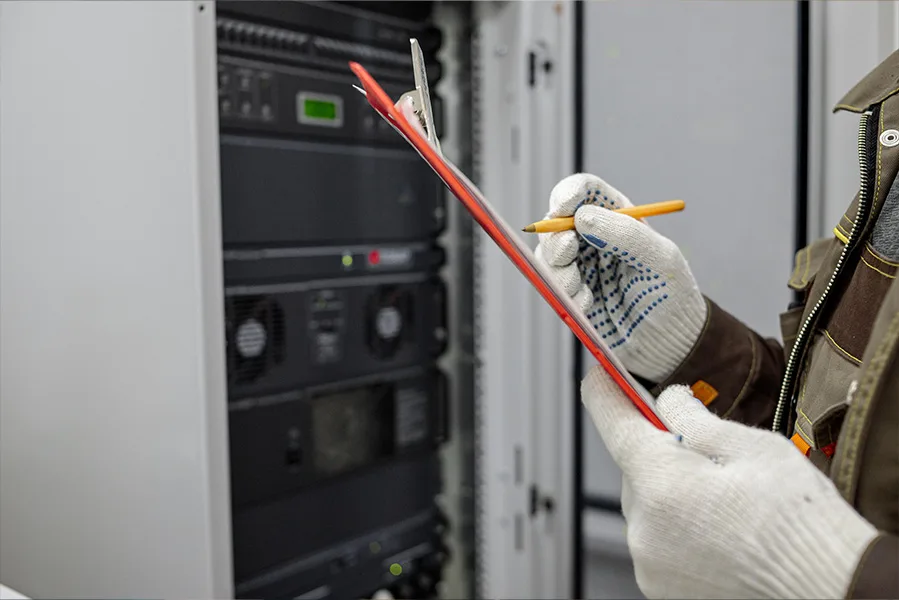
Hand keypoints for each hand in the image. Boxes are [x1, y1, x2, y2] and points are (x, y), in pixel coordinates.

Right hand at [535, 173, 705, 381]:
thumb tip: (581, 217)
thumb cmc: (671, 295)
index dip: (568, 194)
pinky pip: (551, 285)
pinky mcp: (572, 292)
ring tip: (581, 288)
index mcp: (618, 217)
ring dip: (558, 270)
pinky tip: (589, 304)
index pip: (584, 192)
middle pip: (556, 222)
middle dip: (556, 237)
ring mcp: (580, 265)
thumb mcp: (658, 259)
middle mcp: (594, 237)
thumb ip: (624, 234)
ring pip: (547, 255)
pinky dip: (565, 294)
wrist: (668, 344)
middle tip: (568, 252)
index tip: (562, 208)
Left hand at [581, 366, 877, 598]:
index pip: (613, 423)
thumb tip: (669, 402)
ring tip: (725, 500)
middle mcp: (644, 528)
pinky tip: (720, 528)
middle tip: (707, 452)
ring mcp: (650, 563)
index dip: (606, 392)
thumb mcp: (751, 446)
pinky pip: (658, 539)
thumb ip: (695, 418)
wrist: (831, 587)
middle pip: (635, 468)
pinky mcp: (660, 587)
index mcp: (660, 484)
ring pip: (647, 505)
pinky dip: (678, 526)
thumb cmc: (798, 521)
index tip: (602, 374)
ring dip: (671, 492)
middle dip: (661, 451)